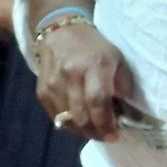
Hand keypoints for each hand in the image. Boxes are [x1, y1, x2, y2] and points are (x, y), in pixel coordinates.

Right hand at [36, 22, 131, 141]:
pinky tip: (79, 121)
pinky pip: (56, 117)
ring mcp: (53, 83)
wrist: (61, 32)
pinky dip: (69, 124)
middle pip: (81, 115)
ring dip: (83, 131)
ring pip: (68, 120)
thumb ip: (122, 86)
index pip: (97, 100)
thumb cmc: (94, 47)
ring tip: (94, 129)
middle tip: (106, 135)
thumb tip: (125, 114)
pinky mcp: (42, 90)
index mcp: (94, 64)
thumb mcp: (116, 59)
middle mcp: (71, 74)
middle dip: (96, 132)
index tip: (115, 134)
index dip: (106, 123)